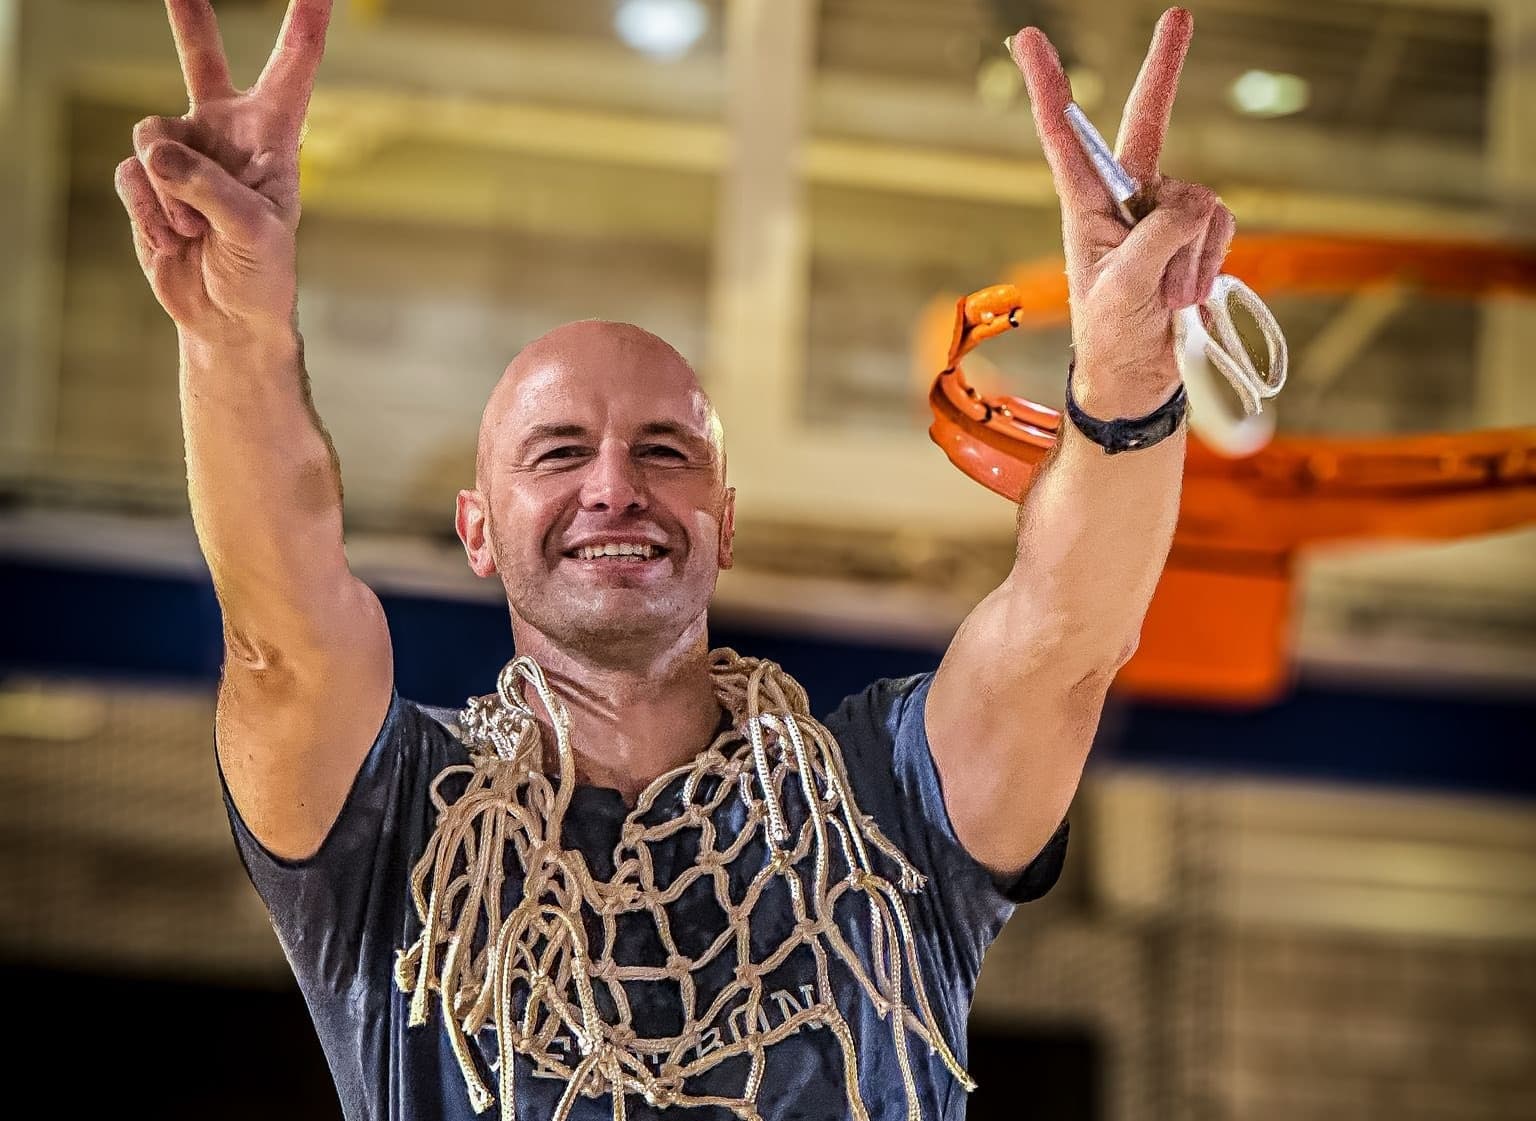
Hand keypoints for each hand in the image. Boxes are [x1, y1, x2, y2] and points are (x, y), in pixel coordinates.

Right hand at [115, 0, 332, 343]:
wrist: (228, 316)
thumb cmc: (263, 273)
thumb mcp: (253, 230)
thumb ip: (208, 186)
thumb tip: (154, 154)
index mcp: (274, 137)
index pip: (293, 70)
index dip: (305, 24)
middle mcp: (226, 134)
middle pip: (201, 57)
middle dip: (189, 16)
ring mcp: (184, 154)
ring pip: (151, 134)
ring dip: (169, 190)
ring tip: (197, 228)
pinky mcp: (147, 179)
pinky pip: (130, 175)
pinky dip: (149, 211)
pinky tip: (175, 238)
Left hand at [1011, 8, 1234, 395]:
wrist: (1141, 375)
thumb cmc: (1113, 334)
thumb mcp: (1122, 290)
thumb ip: (1156, 240)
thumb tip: (1197, 203)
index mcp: (1086, 206)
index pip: (1066, 138)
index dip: (1051, 87)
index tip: (1031, 39)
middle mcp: (1126, 198)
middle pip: (1149, 122)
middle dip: (1165, 68)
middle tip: (1179, 14)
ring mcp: (1166, 213)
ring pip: (1202, 203)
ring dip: (1190, 258)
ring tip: (1164, 297)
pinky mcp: (1198, 232)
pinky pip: (1222, 226)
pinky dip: (1209, 264)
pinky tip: (1185, 295)